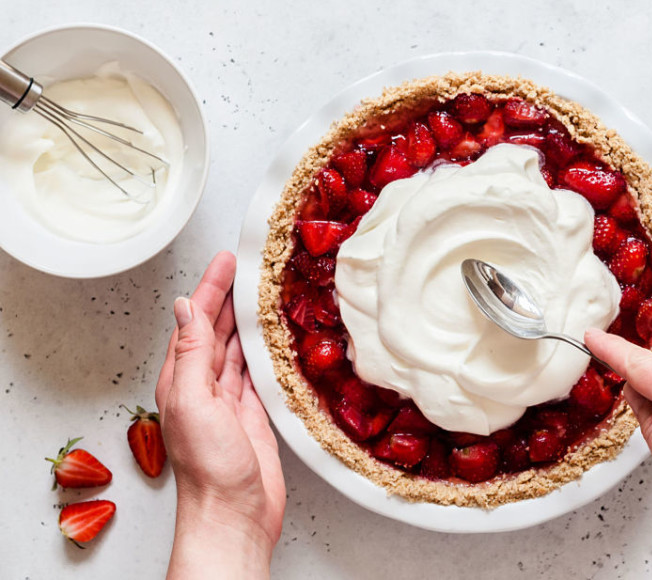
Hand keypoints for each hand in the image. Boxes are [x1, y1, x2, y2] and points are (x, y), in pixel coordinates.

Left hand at [156, 252, 285, 578]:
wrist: (234, 514)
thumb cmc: (209, 469)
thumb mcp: (193, 402)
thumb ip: (190, 354)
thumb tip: (186, 309)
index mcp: (182, 379)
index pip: (196, 322)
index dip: (210, 289)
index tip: (225, 262)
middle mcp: (203, 387)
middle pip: (216, 330)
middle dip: (228, 297)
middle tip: (245, 268)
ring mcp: (228, 401)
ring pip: (237, 348)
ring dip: (246, 320)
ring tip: (259, 293)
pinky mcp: (253, 415)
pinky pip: (257, 372)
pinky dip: (263, 350)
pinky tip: (271, 339)